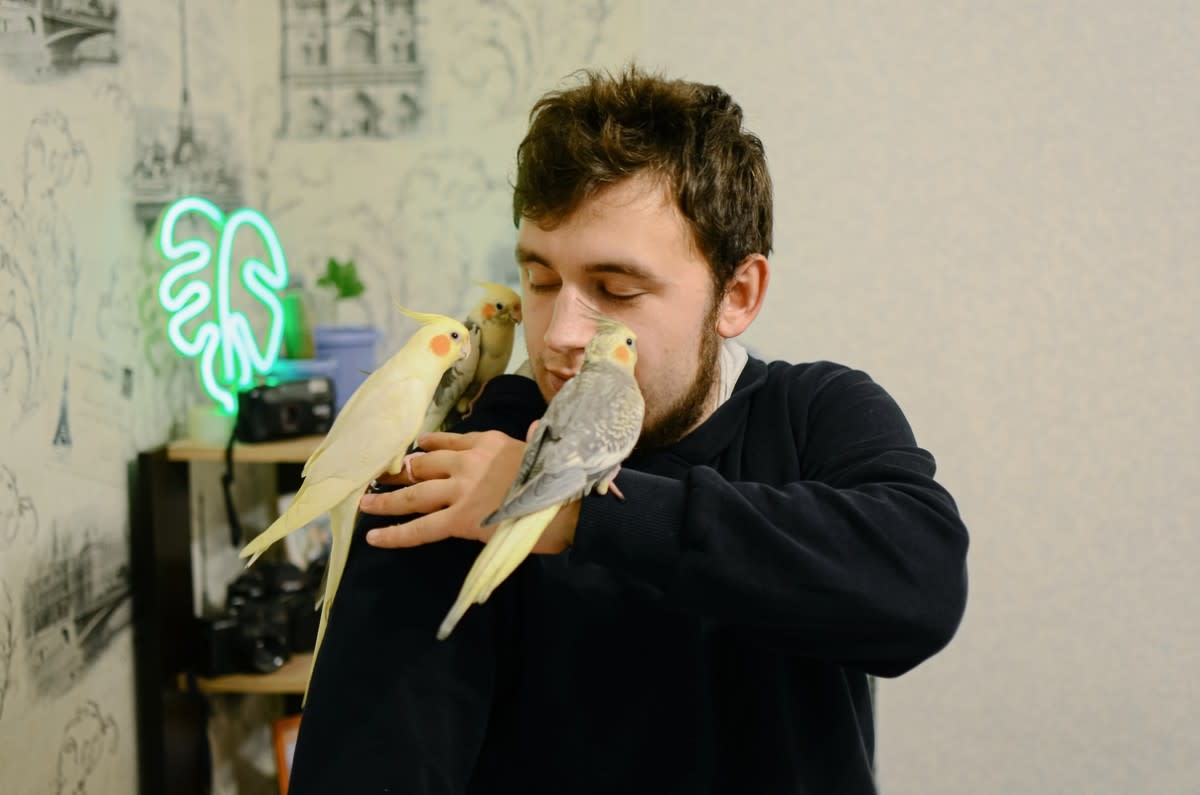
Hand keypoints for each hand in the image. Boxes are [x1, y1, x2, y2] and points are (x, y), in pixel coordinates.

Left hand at [360, 425, 579, 552]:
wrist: (568, 505)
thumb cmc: (561, 481)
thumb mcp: (543, 448)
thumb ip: (529, 439)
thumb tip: (536, 427)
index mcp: (489, 442)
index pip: (449, 441)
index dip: (427, 447)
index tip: (416, 450)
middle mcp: (469, 460)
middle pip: (424, 464)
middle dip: (400, 472)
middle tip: (379, 478)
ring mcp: (461, 489)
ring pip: (414, 492)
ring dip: (386, 497)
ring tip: (365, 503)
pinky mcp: (459, 519)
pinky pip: (420, 528)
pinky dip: (394, 532)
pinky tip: (374, 536)